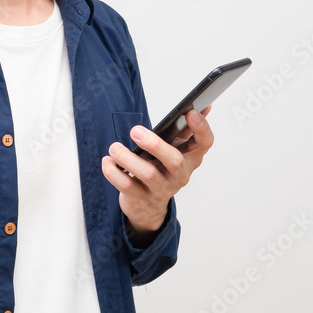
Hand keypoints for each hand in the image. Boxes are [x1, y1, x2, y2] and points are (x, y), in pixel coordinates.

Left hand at [101, 107, 213, 241]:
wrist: (148, 207)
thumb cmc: (162, 170)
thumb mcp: (175, 150)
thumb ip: (186, 129)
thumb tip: (204, 106)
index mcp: (190, 158)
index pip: (204, 143)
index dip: (202, 128)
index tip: (191, 112)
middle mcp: (180, 175)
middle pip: (174, 161)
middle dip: (155, 145)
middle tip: (135, 131)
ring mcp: (162, 190)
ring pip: (149, 174)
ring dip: (128, 159)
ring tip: (114, 148)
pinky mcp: (142, 199)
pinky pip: (127, 187)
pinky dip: (114, 173)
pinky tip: (107, 162)